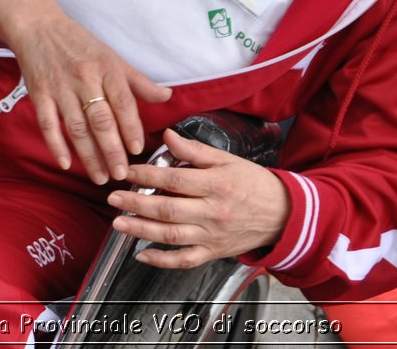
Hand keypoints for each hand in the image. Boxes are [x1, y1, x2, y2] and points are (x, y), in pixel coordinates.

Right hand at [0, 0, 171, 184]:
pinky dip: (56, 145)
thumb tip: (166, 97)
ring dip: (89, 155)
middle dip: (112, 150)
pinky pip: (48, 124)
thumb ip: (138, 81)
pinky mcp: (39, 94)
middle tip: (121, 174)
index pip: (123, 102)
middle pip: (100, 119)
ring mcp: (60, 88)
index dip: (131, 127)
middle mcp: (84, 79)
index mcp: (106, 68)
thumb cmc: (79, 44)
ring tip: (100, 177)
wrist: (39, 27)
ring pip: (76, 127)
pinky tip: (66, 164)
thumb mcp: (112, 57)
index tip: (137, 149)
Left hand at [105, 128, 290, 268]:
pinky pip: (184, 260)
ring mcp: (212, 235)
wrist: (283, 214)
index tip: (128, 171)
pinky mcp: (213, 252)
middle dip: (137, 203)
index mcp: (216, 185)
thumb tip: (168, 136)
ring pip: (172, 236)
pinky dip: (161, 260)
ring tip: (119, 223)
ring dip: (141, 230)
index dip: (148, 175)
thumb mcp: (227, 160)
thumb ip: (195, 149)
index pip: (175, 179)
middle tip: (113, 198)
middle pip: (168, 209)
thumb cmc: (253, 183)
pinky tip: (141, 254)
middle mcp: (213, 212)